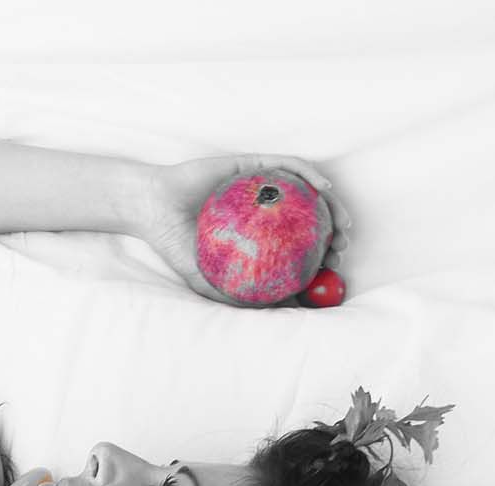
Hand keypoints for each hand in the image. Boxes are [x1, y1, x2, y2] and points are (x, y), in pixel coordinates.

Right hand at [129, 153, 354, 305]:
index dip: (319, 256)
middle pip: (309, 218)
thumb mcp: (204, 277)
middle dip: (334, 232)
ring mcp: (260, 186)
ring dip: (332, 205)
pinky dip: (310, 175)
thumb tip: (274, 311)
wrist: (152, 208)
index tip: (331, 269)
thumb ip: (234, 293)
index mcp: (255, 234)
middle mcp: (262, 210)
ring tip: (342, 223)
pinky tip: (324, 189)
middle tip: (341, 249)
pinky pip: (288, 167)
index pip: (295, 244)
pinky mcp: (253, 164)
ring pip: (306, 191)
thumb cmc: (173, 242)